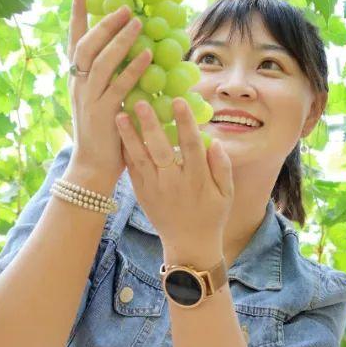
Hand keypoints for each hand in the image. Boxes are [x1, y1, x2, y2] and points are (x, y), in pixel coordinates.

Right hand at [66, 0, 151, 185]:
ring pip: (100, 62)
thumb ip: (109, 78)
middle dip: (103, 23)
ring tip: (136, 21)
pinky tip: (148, 55)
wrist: (93, 167)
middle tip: (123, 6)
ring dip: (119, 40)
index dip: (76, 16)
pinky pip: (119, 86)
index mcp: (76, 81)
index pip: (74, 42)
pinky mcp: (103, 114)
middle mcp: (78, 86)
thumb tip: (128, 52)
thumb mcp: (101, 100)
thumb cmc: (103, 134)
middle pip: (86, 46)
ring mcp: (89, 99)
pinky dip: (133, 69)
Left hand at [115, 98, 232, 252]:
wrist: (189, 245)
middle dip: (151, 125)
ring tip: (120, 115)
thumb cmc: (212, 216)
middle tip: (141, 102)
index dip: (185, 122)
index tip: (178, 101)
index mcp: (197, 180)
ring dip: (129, 136)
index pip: (191, 145)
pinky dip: (125, 152)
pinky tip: (119, 134)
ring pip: (140, 158)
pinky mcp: (142, 193)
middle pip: (161, 149)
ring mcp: (154, 189)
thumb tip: (214, 141)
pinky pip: (132, 170)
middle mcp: (174, 182)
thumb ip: (222, 167)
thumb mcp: (226, 194)